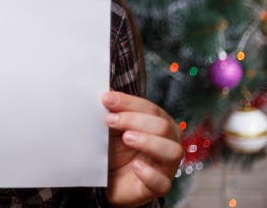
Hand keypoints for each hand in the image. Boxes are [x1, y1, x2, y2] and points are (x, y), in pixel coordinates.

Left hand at [102, 90, 183, 207]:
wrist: (105, 181)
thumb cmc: (113, 151)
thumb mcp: (111, 129)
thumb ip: (113, 111)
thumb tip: (107, 91)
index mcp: (159, 125)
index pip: (152, 109)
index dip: (130, 102)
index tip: (107, 99)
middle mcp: (168, 143)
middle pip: (163, 126)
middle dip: (135, 120)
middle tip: (110, 120)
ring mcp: (165, 167)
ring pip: (172, 151)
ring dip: (148, 142)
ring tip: (126, 138)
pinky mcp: (158, 187)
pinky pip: (162, 182)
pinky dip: (149, 173)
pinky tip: (135, 166)